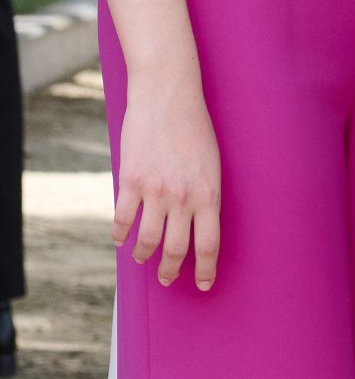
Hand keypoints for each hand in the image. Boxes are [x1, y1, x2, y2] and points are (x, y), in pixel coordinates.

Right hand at [115, 72, 221, 289]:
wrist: (168, 95)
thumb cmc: (194, 126)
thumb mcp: (211, 162)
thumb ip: (204, 194)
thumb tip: (198, 222)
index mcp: (209, 193)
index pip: (209, 244)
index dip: (206, 269)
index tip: (205, 284)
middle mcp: (183, 197)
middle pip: (176, 250)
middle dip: (172, 270)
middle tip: (169, 278)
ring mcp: (155, 191)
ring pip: (147, 241)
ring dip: (144, 255)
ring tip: (142, 258)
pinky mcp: (131, 181)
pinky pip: (123, 220)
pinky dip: (120, 235)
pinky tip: (121, 239)